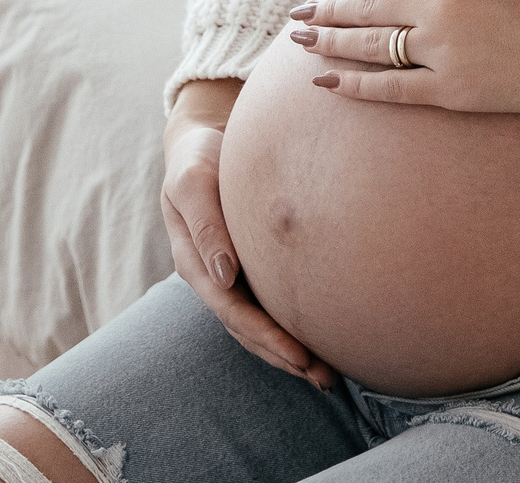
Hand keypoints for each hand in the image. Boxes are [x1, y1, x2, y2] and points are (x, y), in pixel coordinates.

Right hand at [158, 81, 336, 388]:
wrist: (203, 140)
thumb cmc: (198, 158)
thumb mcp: (191, 181)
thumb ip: (204, 223)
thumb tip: (224, 275)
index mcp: (196, 264)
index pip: (234, 312)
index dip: (266, 337)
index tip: (299, 355)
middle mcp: (214, 278)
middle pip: (249, 330)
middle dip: (284, 357)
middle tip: (324, 378)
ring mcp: (231, 277)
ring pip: (259, 326)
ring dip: (290, 353)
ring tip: (328, 375)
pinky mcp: (249, 267)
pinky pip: (270, 305)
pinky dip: (291, 327)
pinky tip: (321, 339)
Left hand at [287, 0, 519, 112]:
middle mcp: (440, 3)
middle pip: (366, 4)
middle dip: (327, 8)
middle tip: (298, 12)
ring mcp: (444, 48)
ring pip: (369, 43)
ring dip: (329, 40)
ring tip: (301, 39)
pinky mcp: (456, 88)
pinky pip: (391, 88)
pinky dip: (353, 83)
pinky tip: (325, 80)